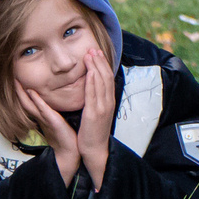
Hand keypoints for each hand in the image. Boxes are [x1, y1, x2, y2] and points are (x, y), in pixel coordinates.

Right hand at [21, 87, 82, 185]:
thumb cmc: (65, 137)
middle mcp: (40, 117)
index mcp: (41, 117)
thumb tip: (50, 104)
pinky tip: (31, 92)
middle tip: (11, 77)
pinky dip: (36, 100)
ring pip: (29, 104)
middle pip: (24, 102)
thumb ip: (51, 113)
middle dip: (17, 90)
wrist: (70, 152)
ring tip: (16, 81)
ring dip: (22, 93)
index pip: (29, 102)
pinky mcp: (53, 121)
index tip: (16, 80)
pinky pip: (43, 109)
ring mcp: (45, 119)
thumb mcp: (56, 122)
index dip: (21, 92)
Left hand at [74, 56, 115, 190]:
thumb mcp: (96, 113)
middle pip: (105, 77)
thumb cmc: (93, 132)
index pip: (107, 78)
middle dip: (99, 61)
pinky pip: (94, 94)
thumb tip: (91, 89)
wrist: (95, 150)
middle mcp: (108, 102)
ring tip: (90, 54)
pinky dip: (93, 81)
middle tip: (93, 48)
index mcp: (108, 102)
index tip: (97, 53)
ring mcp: (102, 107)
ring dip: (96, 67)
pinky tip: (90, 71)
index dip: (103, 64)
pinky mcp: (94, 113)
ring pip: (101, 82)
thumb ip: (95, 100)